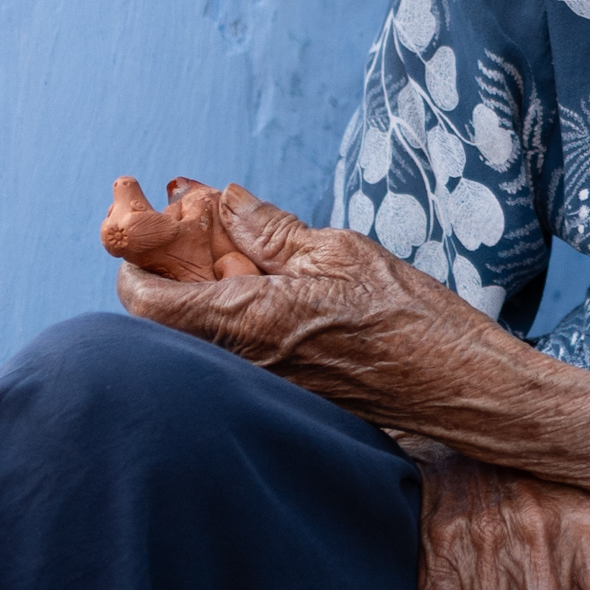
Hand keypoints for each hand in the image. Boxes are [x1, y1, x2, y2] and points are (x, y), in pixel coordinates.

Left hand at [115, 183, 502, 425]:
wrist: (454, 384)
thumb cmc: (408, 316)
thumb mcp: (339, 250)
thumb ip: (270, 228)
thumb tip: (224, 200)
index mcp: (248, 321)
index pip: (147, 301)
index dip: (134, 261)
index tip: (146, 226)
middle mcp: (241, 362)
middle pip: (165, 316)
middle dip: (168, 263)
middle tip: (192, 220)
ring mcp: (259, 382)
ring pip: (198, 328)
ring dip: (200, 281)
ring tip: (233, 238)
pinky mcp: (281, 389)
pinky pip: (231, 344)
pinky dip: (230, 304)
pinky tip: (263, 273)